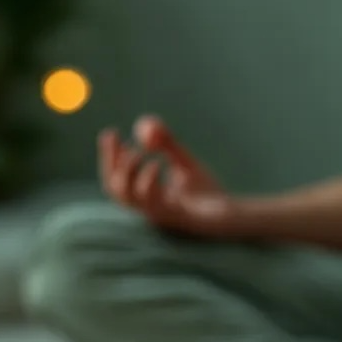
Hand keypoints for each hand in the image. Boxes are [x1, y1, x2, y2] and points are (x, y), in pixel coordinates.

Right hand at [98, 115, 233, 234]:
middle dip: (111, 161)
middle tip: (117, 137)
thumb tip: (146, 125)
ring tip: (140, 152)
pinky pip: (152, 201)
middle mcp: (147, 209)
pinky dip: (149, 179)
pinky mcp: (174, 216)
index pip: (116, 180)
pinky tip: (157, 164)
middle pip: (115, 189)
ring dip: (128, 170)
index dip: (109, 158)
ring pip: (128, 196)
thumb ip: (167, 145)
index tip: (110, 134)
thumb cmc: (207, 194)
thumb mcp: (184, 163)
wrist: (232, 214)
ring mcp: (159, 214)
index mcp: (146, 199)